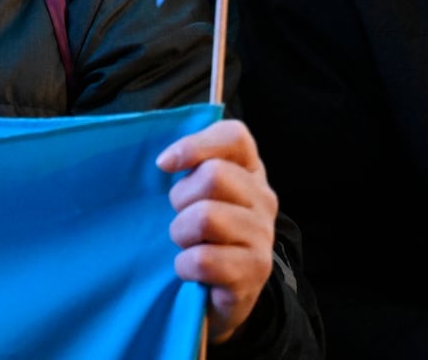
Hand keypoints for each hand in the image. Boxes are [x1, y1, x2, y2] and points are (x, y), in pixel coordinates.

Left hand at [156, 120, 276, 342]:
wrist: (221, 292)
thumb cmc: (201, 232)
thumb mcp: (196, 192)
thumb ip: (187, 166)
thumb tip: (164, 160)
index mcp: (249, 171)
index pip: (235, 136)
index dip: (195, 145)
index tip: (164, 165)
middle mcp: (263, 200)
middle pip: (214, 175)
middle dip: (182, 197)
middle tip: (181, 215)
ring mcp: (263, 237)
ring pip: (206, 217)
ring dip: (181, 233)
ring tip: (188, 243)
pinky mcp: (254, 272)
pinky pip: (203, 260)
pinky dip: (185, 265)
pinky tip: (191, 269)